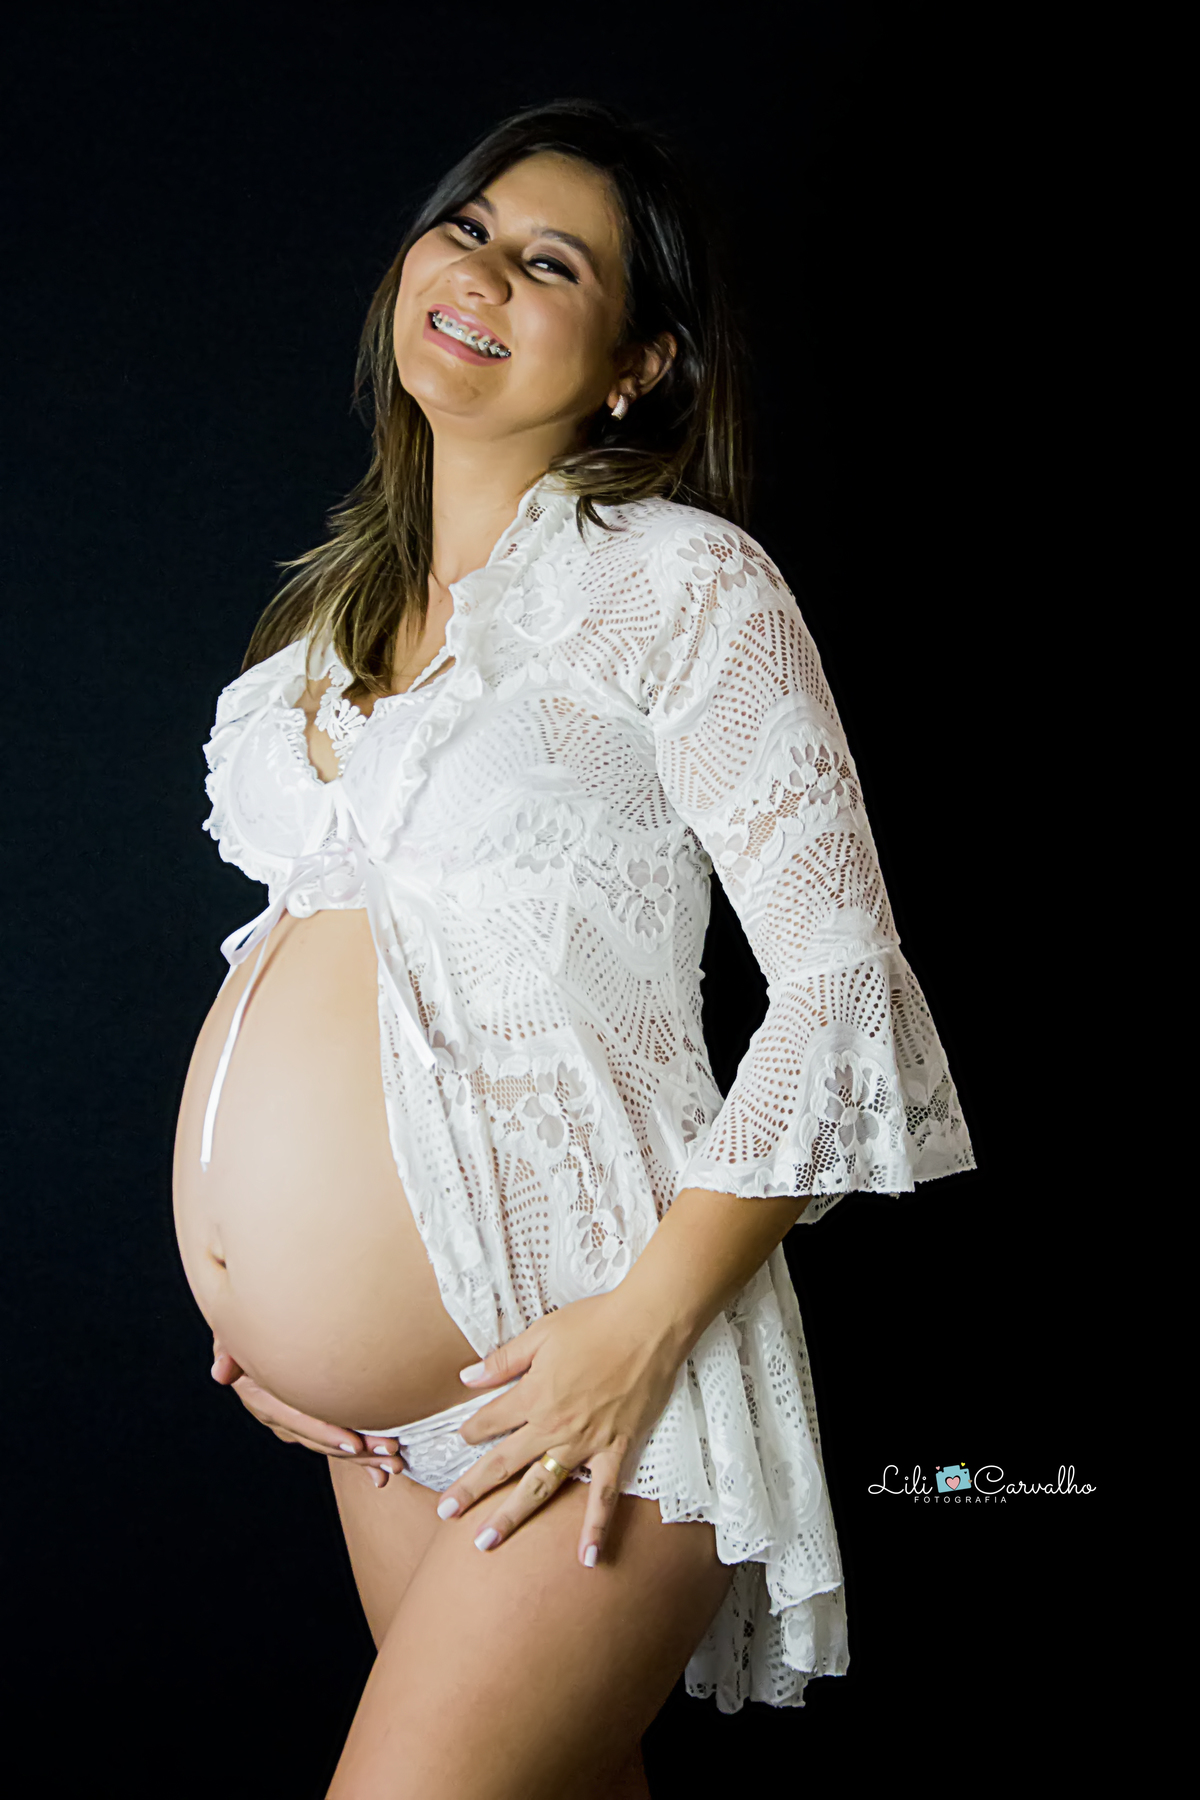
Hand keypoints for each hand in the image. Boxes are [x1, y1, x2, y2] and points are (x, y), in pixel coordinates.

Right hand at [209, 1337, 402, 1489]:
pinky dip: (361, 1462)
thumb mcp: (234, 1333)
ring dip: (364, 1459)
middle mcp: (280, 1415)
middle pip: (319, 1438)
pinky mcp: (315, 1420)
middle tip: (390, 1455)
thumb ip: (229, 1350)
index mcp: (261, 1396)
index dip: (324, 1430)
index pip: (295, 1417)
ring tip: (395, 1465)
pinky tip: (382, 1477)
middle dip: (355, 1450)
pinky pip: (339, 1442)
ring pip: (332, 1445)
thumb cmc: (250, 1324)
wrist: (260, 1328)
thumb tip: (220, 1372)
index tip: (354, 1442)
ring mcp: (297, 1421)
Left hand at [433, 1293, 682, 1567]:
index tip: (462, 1436)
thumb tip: (466, 1377)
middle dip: (471, 1489)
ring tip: (485, 1542)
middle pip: (503, 1463)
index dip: (471, 1429)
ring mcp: (585, 1443)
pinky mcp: (616, 1449)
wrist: (648, 1325)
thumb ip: (503, 1361)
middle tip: (445, 1513)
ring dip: (512, 1515)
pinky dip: (595, 1528)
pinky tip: (586, 1559)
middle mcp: (553, 1426)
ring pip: (541, 1487)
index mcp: (532, 1395)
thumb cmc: (595, 1322)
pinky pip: (603, 1496)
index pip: (489, 1420)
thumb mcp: (541, 1333)